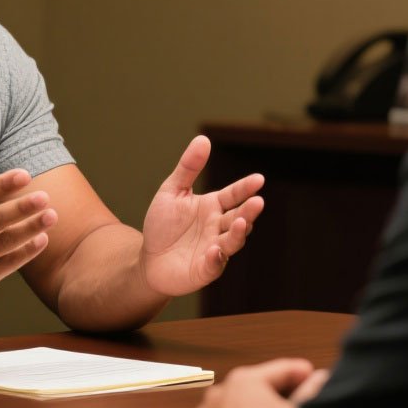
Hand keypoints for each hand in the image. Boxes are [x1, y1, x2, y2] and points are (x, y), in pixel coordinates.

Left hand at [139, 135, 263, 294]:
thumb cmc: (162, 225)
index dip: (245, 188)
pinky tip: (216, 250)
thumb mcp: (171, 191)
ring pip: (232, 241)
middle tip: (258, 201)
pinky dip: (217, 258)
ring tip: (241, 222)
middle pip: (238, 217)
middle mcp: (218, 227)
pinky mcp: (205, 269)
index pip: (233, 195)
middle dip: (249, 211)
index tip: (259, 179)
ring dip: (238, 233)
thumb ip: (188, 168)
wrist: (148, 259)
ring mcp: (214, 249)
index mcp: (213, 206)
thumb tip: (203, 138)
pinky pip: (215, 264)